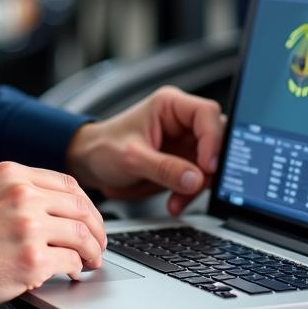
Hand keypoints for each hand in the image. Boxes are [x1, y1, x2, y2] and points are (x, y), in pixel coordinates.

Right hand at [0, 162, 105, 308]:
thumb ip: (13, 193)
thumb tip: (47, 205)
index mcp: (11, 174)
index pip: (66, 184)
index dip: (84, 204)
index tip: (88, 218)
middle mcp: (23, 195)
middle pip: (80, 207)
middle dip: (96, 228)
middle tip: (98, 244)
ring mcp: (28, 226)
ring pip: (81, 235)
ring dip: (91, 251)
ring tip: (90, 261)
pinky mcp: (31, 260)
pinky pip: (70, 262)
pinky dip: (75, 270)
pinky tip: (71, 274)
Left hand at [65, 86, 225, 215]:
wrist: (90, 165)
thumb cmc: (104, 148)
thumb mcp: (131, 158)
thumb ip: (164, 168)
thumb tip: (196, 179)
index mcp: (171, 105)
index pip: (206, 114)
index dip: (213, 139)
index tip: (207, 165)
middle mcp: (182, 122)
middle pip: (217, 137)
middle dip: (210, 165)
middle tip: (200, 184)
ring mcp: (185, 144)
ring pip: (212, 162)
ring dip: (200, 184)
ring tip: (178, 198)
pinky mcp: (183, 164)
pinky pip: (200, 179)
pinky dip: (191, 194)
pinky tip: (175, 203)